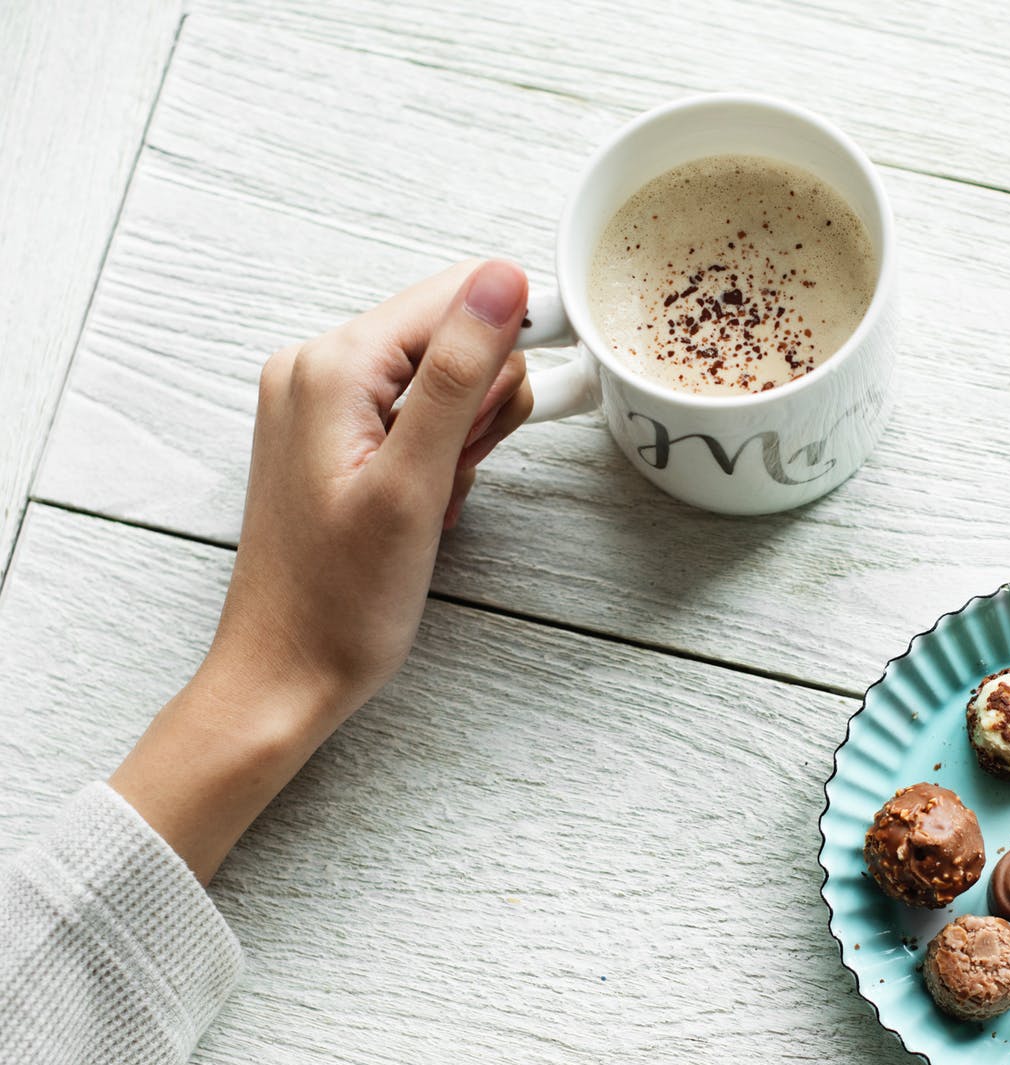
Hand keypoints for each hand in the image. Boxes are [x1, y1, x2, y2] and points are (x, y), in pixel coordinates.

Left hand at [112, 260, 532, 879]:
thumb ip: (461, 373)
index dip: (517, 335)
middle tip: (456, 471)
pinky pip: (415, 412)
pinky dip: (438, 454)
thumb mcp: (414, 482)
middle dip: (482, 404)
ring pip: (442, 377)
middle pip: (452, 334)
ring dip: (463, 435)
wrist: (284, 675)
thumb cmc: (340, 602)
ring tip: (435, 495)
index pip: (457, 296)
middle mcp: (317, 368)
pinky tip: (424, 501)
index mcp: (332, 366)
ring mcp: (321, 401)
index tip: (560, 381)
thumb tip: (503, 280)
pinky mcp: (333, 435)